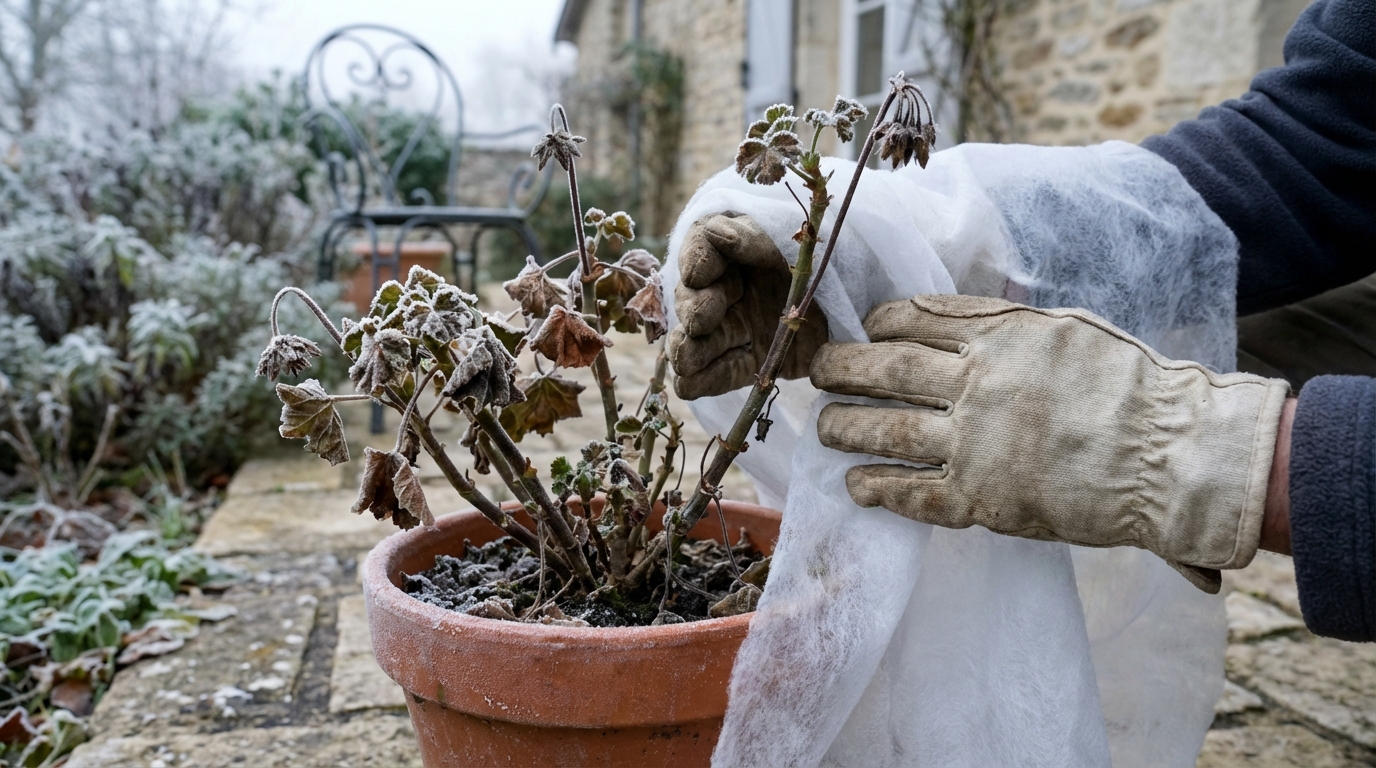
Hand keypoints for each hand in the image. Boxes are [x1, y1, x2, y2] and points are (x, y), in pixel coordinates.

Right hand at [669, 213, 827, 399]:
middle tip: (701, 320)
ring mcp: (738, 328)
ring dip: (685, 348)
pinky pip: (719, 374)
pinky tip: (690, 384)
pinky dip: (701, 380)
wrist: (874, 309)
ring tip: (685, 359)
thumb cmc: (837, 261)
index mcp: (741, 248)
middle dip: (692, 308)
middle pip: (694, 297)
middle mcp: (732, 288)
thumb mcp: (800, 243)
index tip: (699, 274)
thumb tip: (715, 231)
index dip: (694, 260)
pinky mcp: (750, 362)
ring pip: (697, 339)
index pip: (702, 247)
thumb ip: (756, 238)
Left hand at [810, 294, 1290, 592]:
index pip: (917, 318)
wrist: (1175, 458)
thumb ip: (1009, 328)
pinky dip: (876, 486)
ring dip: (845, 427)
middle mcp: (980, 382)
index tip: (866, 328)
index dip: (880, 323)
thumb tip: (960, 325)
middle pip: (886, 369)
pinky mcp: (982, 499)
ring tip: (825, 429)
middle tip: (820, 373)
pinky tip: (856, 483)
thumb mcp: (1069, 332)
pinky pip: (910, 491)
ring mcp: (976, 443)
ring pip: (886, 428)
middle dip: (843, 369)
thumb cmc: (1136, 391)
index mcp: (1003, 335)